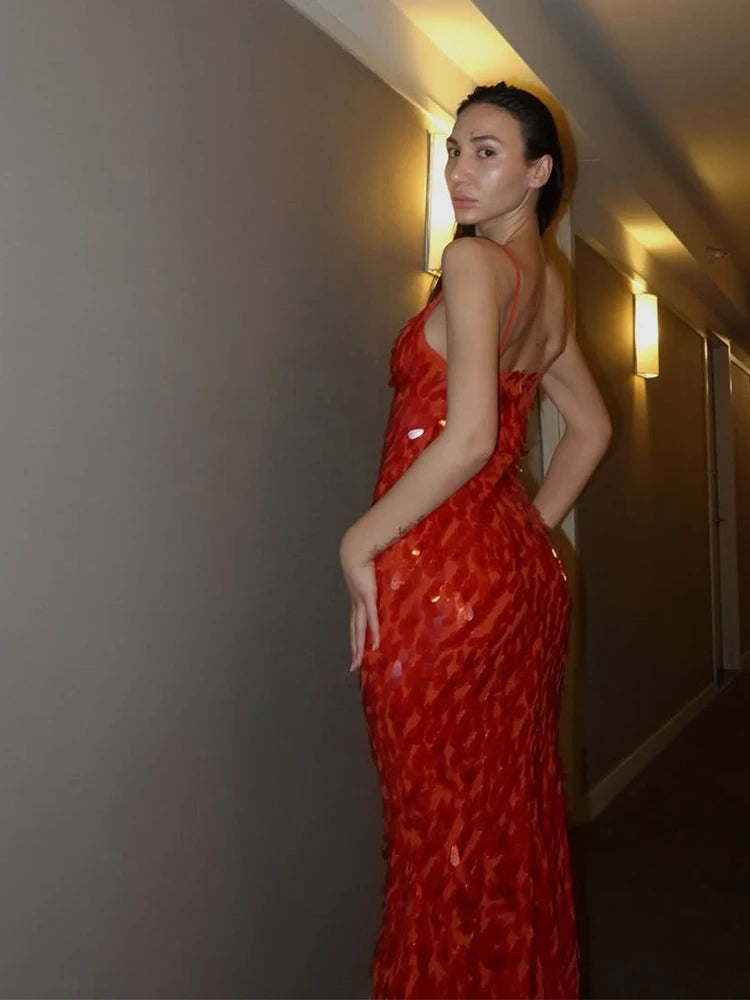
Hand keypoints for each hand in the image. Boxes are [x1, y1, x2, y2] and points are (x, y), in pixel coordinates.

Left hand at [339, 530, 379, 670]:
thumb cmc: (362, 557)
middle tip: (353, 666)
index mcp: (355, 599)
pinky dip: (373, 633)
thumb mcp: (367, 571)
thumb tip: (379, 575)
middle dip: (354, 649)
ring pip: (359, 630)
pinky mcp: (367, 597)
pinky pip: (371, 619)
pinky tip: (374, 645)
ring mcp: (360, 602)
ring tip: (358, 662)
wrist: (355, 549)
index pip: (355, 623)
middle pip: (354, 631)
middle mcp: (355, 604)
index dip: (355, 637)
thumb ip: (373, 576)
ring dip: (358, 647)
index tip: (355, 649)